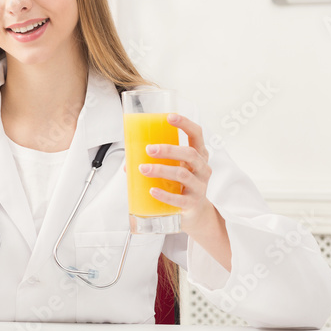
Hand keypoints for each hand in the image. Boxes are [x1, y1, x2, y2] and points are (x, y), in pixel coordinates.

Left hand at [139, 114, 227, 251]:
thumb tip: (128, 160)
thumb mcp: (174, 168)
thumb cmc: (181, 185)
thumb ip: (154, 161)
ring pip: (182, 175)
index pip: (197, 134)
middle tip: (149, 149)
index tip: (169, 117)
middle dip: (168, 150)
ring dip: (161, 170)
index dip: (185, 124)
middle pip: (190, 154)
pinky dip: (164, 194)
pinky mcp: (193, 203)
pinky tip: (152, 190)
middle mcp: (202, 169)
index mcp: (198, 155)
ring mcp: (199, 187)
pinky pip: (179, 198)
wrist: (194, 213)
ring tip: (143, 169)